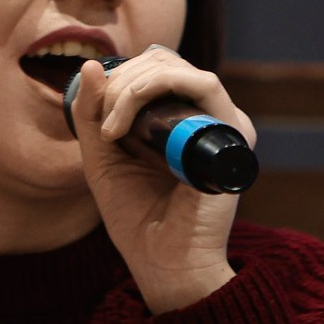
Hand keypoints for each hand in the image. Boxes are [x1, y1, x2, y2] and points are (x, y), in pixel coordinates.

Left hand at [73, 48, 251, 312]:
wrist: (163, 262)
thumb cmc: (136, 216)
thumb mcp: (102, 156)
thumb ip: (91, 112)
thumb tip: (91, 63)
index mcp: (178, 119)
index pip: (151, 68)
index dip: (117, 78)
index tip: (96, 118)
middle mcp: (204, 116)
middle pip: (162, 61)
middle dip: (120, 82)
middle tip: (103, 126)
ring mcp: (221, 123)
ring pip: (176, 67)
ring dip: (132, 87)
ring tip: (112, 129)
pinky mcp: (233, 134)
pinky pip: (203, 84)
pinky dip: (158, 87)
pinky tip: (130, 117)